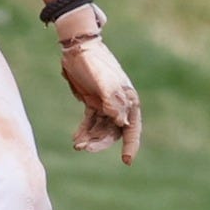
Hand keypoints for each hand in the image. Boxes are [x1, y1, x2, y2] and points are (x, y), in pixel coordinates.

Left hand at [54, 3, 141, 164]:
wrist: (77, 47)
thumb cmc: (93, 62)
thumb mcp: (103, 81)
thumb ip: (113, 101)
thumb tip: (121, 122)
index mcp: (128, 99)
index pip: (132, 127)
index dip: (131, 145)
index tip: (126, 161)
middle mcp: (119, 104)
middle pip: (113, 131)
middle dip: (101, 142)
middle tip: (85, 148)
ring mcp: (105, 103)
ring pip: (100, 129)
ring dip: (90, 138)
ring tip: (77, 144)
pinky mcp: (92, 101)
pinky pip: (90, 122)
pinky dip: (84, 131)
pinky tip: (76, 139)